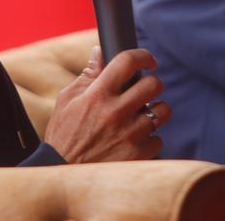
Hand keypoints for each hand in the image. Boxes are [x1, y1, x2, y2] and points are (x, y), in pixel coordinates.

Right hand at [43, 46, 169, 162]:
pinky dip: (148, 138)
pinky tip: (134, 140)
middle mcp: (116, 112)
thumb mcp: (68, 100)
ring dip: (155, 111)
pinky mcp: (139, 155)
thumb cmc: (63, 134)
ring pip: (162, 111)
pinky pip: (158, 139)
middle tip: (145, 90)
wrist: (62, 173)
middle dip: (152, 83)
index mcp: (98, 94)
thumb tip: (99, 51)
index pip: (127, 62)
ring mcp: (130, 135)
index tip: (147, 60)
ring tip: (142, 116)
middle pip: (153, 84)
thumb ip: (87, 75)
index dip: (142, 56)